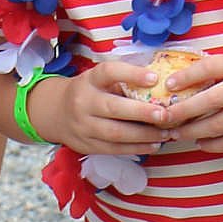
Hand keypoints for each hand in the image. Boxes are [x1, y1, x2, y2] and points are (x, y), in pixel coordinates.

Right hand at [39, 61, 171, 154]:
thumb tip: (160, 84)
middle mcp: (83, 102)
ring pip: (116, 133)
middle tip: (166, 115)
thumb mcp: (97, 80)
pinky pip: (115, 149)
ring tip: (166, 133)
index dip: (131, 74)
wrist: (56, 113)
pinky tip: (153, 144)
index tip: (154, 78)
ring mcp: (83, 126)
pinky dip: (137, 148)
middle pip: (114, 108)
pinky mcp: (87, 145)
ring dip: (144, 135)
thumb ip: (121, 82)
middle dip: (142, 112)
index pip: (108, 72)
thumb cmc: (88, 93)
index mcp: (89, 80)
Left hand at [159, 51, 222, 151]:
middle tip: (163, 117)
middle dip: (182, 111)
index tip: (168, 84)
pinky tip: (200, 143)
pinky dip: (215, 144)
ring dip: (193, 131)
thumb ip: (219, 68)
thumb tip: (183, 76)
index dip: (186, 76)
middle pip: (209, 101)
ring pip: (218, 125)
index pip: (208, 68)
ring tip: (176, 133)